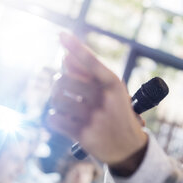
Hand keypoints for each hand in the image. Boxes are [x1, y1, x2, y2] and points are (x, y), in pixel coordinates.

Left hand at [47, 33, 147, 168]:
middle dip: (58, 84)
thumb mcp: (110, 91)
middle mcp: (105, 98)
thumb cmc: (116, 113)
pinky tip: (63, 120)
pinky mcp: (83, 134)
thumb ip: (88, 74)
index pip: (91, 61)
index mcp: (113, 83)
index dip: (75, 47)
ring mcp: (94, 117)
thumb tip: (65, 57)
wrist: (129, 147)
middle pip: (63, 80)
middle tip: (61, 88)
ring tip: (63, 105)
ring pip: (56, 99)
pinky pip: (53, 118)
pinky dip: (54, 118)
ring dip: (56, 101)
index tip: (61, 34)